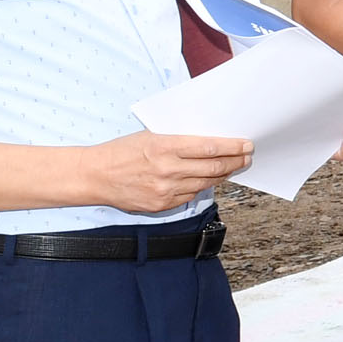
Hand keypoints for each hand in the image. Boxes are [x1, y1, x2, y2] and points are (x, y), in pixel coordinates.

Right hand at [89, 130, 251, 212]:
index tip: (246, 144)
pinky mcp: (163, 205)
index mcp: (165, 147)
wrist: (95, 176)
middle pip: (214, 167)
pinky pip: (191, 195)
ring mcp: (166, 190)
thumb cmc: (121, 152)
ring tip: (234, 167)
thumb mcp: (150, 136)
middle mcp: (168, 170)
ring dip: (223, 175)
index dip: (233, 147)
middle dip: (235, 161)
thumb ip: (178, 141)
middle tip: (247, 156)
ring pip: (206, 183)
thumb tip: (210, 143)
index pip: (210, 147)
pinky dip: (203, 186)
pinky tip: (210, 180)